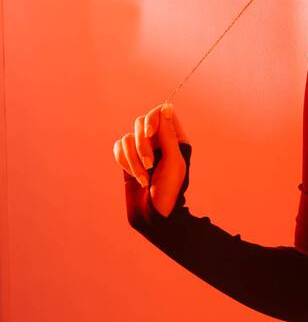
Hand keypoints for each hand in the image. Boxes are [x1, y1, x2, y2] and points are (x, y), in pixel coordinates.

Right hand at [113, 101, 189, 217]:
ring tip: (144, 178)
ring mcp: (141, 149)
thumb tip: (166, 107)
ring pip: (128, 138)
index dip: (152, 119)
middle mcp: (157, 140)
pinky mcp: (127, 159)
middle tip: (150, 165)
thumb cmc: (168, 190)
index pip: (161, 113)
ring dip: (133, 160)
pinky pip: (118, 148)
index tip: (150, 133)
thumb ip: (168, 135)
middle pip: (140, 122)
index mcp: (174, 138)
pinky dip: (124, 162)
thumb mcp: (173, 162)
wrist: (153, 214)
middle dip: (142, 145)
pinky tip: (135, 177)